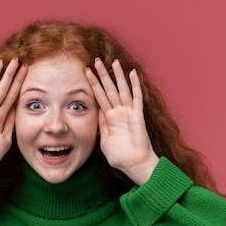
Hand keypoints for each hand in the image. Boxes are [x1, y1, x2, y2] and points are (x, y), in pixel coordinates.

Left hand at [85, 58, 158, 185]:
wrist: (134, 164)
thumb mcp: (105, 140)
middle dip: (103, 75)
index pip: (100, 97)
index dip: (93, 84)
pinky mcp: (138, 116)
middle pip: (109, 89)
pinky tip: (132, 73)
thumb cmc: (120, 156)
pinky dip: (135, 85)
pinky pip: (136, 98)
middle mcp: (119, 112)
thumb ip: (102, 126)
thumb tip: (97, 113)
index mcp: (110, 118)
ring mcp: (129, 112)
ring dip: (118, 76)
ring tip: (113, 61)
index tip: (87, 72)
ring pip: (122, 90)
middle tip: (97, 60)